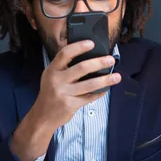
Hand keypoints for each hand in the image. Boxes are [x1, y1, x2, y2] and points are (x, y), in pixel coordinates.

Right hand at [11, 40, 120, 160]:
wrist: (43, 116)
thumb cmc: (50, 92)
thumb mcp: (51, 76)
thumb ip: (64, 67)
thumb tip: (87, 56)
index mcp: (52, 70)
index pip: (65, 54)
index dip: (79, 47)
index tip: (92, 43)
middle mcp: (57, 80)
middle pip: (81, 68)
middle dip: (99, 63)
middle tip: (111, 60)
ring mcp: (64, 93)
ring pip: (90, 84)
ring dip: (106, 80)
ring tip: (117, 76)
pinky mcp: (71, 105)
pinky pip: (89, 97)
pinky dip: (100, 92)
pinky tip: (106, 89)